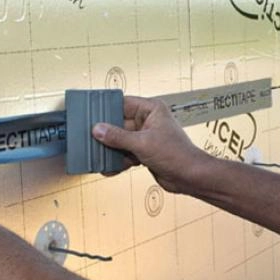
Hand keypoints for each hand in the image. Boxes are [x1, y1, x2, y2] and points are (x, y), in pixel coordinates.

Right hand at [91, 96, 211, 193]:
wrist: (190, 177)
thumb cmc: (177, 154)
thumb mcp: (143, 143)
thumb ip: (118, 137)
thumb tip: (98, 130)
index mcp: (151, 109)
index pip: (123, 103)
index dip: (107, 109)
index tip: (91, 114)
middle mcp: (148, 121)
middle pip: (118, 124)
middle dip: (106, 134)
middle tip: (89, 138)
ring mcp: (145, 137)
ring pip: (120, 140)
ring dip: (110, 149)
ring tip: (96, 155)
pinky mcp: (144, 152)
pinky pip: (125, 153)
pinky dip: (118, 160)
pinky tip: (109, 167)